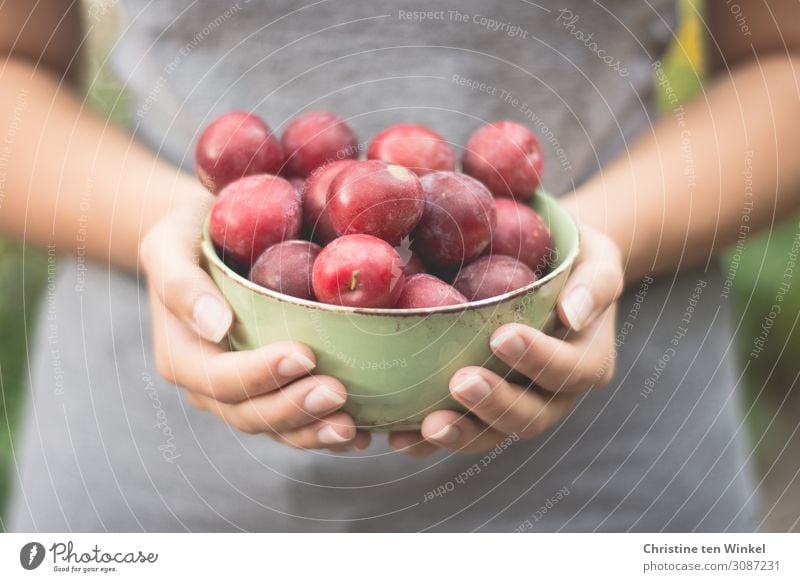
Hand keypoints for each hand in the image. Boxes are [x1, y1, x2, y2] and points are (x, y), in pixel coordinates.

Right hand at [140, 190, 369, 451]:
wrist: (210, 240)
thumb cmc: (189, 235)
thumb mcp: (169, 244)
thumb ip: (181, 284)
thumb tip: (216, 325)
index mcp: (182, 356)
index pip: (220, 379)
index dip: (261, 375)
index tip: (305, 355)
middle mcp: (209, 385)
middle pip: (250, 413)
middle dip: (295, 409)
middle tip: (339, 392)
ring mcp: (241, 394)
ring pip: (275, 428)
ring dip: (313, 431)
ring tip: (352, 427)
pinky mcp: (270, 392)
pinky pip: (295, 424)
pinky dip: (324, 431)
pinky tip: (360, 435)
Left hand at [389, 225, 622, 455]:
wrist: (541, 267)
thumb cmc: (569, 258)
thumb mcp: (596, 258)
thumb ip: (594, 283)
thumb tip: (573, 313)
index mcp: (587, 359)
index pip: (570, 370)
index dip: (539, 360)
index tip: (501, 336)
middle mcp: (554, 394)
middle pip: (531, 414)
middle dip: (495, 403)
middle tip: (460, 381)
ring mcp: (516, 406)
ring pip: (493, 434)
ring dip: (462, 433)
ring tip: (429, 425)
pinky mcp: (481, 412)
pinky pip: (458, 431)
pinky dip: (427, 441)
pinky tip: (399, 437)